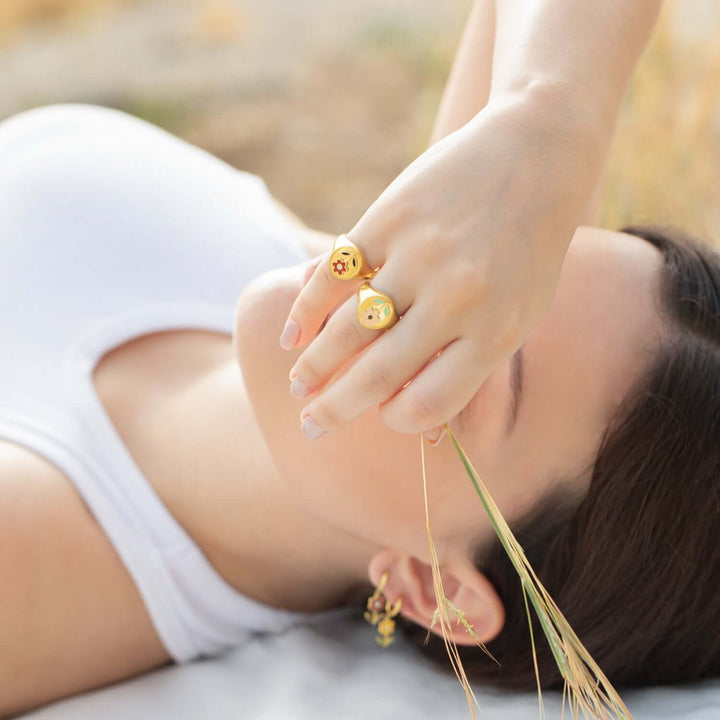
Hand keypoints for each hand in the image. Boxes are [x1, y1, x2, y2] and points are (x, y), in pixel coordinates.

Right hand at [280, 90, 597, 442]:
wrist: (537, 151)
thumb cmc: (529, 249)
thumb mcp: (522, 313)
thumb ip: (472, 362)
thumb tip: (414, 418)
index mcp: (496, 332)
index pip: (428, 403)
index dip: (396, 420)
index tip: (382, 414)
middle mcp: (456, 299)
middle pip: (377, 374)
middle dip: (334, 409)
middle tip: (310, 425)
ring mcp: (419, 256)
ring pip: (348, 328)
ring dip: (313, 365)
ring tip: (298, 385)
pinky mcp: (389, 217)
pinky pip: (334, 275)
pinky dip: (305, 308)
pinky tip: (293, 334)